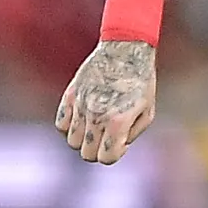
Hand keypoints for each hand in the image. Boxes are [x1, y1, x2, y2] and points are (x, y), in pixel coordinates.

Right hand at [55, 40, 157, 162]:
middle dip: (99, 149)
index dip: (115, 154)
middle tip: (109, 135)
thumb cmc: (141, 82)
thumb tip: (116, 147)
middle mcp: (96, 116)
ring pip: (72, 141)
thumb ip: (131, 135)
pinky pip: (61, 124)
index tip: (122, 142)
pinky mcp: (70, 95)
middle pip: (88, 154)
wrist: (125, 49)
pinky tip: (83, 117)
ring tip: (96, 125)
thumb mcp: (147, 112)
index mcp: (118, 121)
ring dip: (84, 138)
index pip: (106, 158)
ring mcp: (80, 105)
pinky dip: (70, 126)